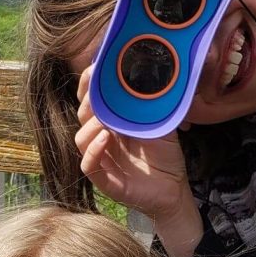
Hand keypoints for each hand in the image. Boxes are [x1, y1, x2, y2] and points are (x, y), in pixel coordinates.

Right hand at [74, 65, 193, 223]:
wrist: (175, 188)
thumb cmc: (164, 156)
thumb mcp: (161, 125)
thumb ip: (155, 104)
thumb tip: (160, 74)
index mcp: (111, 124)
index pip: (91, 101)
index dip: (88, 85)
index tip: (95, 67)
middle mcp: (101, 139)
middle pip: (82, 116)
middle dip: (88, 100)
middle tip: (97, 86)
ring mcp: (101, 160)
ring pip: (81, 139)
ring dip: (91, 125)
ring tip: (105, 119)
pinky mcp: (105, 181)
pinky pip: (88, 165)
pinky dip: (93, 151)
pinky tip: (105, 138)